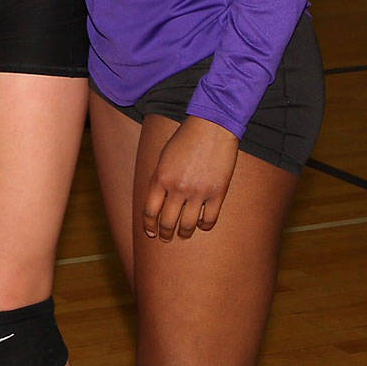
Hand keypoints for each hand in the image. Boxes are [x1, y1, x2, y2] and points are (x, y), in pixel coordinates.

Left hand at [143, 115, 240, 241]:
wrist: (211, 128)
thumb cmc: (185, 139)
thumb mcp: (163, 157)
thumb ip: (159, 179)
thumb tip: (157, 202)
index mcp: (160, 178)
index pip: (150, 211)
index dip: (149, 226)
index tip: (150, 233)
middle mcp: (177, 188)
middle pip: (167, 221)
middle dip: (164, 233)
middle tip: (165, 238)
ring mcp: (198, 192)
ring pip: (188, 224)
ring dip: (184, 233)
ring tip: (183, 234)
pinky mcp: (217, 193)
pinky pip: (209, 219)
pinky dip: (204, 225)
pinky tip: (201, 225)